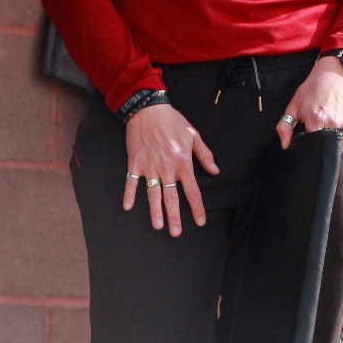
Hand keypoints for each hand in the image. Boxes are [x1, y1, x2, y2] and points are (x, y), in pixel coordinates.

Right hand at [123, 103, 219, 236]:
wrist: (148, 109)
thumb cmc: (172, 121)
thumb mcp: (193, 135)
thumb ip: (204, 155)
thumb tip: (215, 171)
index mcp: (183, 162)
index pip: (192, 190)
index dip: (197, 207)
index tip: (200, 222)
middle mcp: (167, 168)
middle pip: (172, 197)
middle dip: (175, 216)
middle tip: (176, 233)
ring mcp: (150, 166)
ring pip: (153, 193)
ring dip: (155, 211)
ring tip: (158, 226)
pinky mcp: (135, 162)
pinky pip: (131, 181)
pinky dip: (129, 194)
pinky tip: (127, 207)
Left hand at [276, 59, 342, 150]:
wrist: (334, 78)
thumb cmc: (312, 91)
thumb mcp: (293, 105)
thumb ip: (285, 126)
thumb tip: (285, 145)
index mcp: (316, 120)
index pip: (309, 146)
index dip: (303, 147)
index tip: (301, 142)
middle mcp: (332, 125)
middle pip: (321, 148)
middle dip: (315, 147)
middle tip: (311, 134)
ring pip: (332, 147)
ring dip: (325, 145)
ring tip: (321, 130)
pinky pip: (341, 143)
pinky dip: (334, 142)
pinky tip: (329, 131)